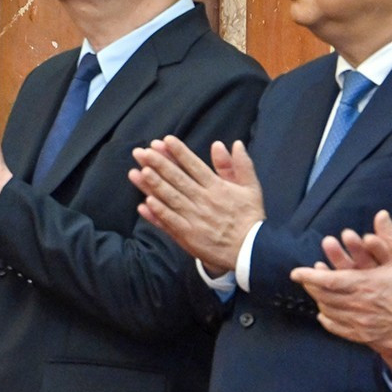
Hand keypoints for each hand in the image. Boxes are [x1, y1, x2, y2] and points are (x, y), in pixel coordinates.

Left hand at [129, 136, 263, 273]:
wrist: (251, 250)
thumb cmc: (250, 217)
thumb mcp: (251, 188)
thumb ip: (240, 165)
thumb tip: (233, 143)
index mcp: (218, 187)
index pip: (195, 166)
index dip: (180, 152)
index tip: (166, 140)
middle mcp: (204, 200)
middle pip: (178, 179)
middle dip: (160, 164)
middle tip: (144, 152)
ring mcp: (195, 218)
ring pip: (171, 198)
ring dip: (155, 184)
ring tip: (140, 171)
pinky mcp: (188, 235)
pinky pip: (171, 221)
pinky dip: (159, 212)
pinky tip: (146, 202)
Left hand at [291, 210, 391, 377]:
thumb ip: (391, 236)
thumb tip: (381, 214)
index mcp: (364, 285)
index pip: (327, 280)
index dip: (308, 276)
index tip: (295, 272)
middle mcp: (357, 305)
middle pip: (323, 297)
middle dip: (311, 287)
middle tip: (304, 281)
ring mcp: (360, 323)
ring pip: (329, 312)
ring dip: (319, 302)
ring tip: (315, 294)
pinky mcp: (365, 337)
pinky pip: (338, 329)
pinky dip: (328, 321)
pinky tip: (325, 315)